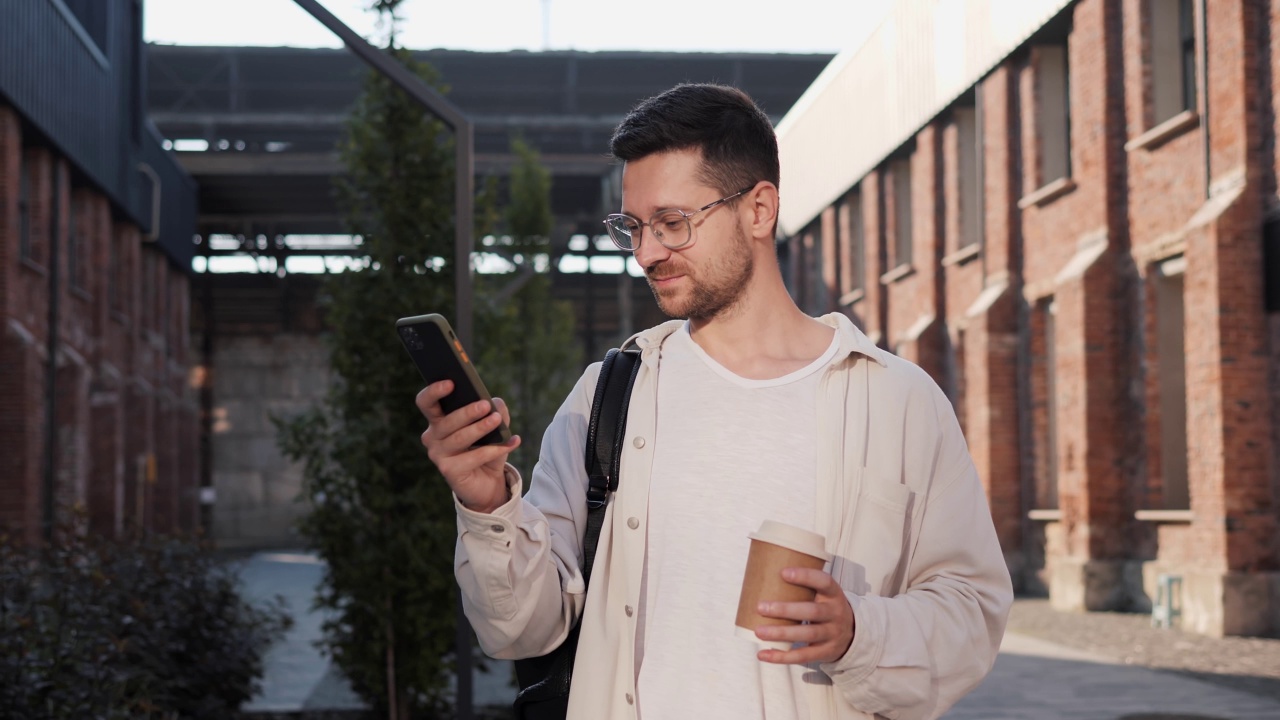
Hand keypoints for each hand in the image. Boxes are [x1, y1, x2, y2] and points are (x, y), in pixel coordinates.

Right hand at [416, 380, 520, 513]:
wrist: (487, 481)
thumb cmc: (485, 447)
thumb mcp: (493, 426)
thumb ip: (494, 411)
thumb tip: (496, 402)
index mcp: (438, 420)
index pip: (426, 402)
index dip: (434, 391)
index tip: (451, 383)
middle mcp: (433, 436)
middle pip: (446, 421)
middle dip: (466, 412)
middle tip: (485, 405)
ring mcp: (438, 455)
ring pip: (459, 438)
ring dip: (480, 428)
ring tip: (497, 420)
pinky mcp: (449, 471)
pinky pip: (472, 457)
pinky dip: (493, 450)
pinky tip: (510, 443)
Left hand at [754, 567, 854, 664]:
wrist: (852, 634)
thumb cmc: (826, 607)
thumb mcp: (824, 594)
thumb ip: (804, 587)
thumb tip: (764, 575)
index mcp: (834, 594)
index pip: (824, 581)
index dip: (805, 576)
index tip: (783, 573)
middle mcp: (836, 613)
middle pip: (812, 611)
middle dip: (785, 609)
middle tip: (761, 607)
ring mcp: (832, 634)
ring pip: (807, 634)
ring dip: (781, 633)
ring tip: (759, 631)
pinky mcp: (825, 652)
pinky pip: (803, 656)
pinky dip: (781, 656)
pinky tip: (763, 654)